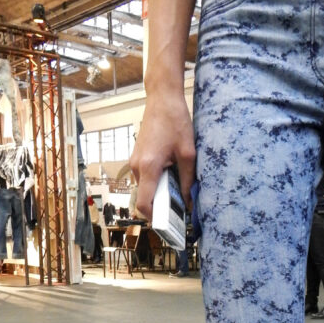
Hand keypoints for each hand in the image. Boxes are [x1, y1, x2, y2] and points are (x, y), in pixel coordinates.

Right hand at [129, 91, 195, 220]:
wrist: (162, 99)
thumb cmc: (176, 121)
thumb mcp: (188, 153)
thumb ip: (187, 180)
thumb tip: (188, 202)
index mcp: (148, 167)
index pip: (144, 204)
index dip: (155, 218)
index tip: (169, 224)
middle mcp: (136, 167)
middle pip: (145, 198)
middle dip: (162, 206)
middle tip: (181, 210)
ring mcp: (135, 161)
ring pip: (146, 188)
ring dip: (161, 193)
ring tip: (179, 190)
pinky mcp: (137, 157)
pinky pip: (146, 178)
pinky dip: (158, 182)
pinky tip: (173, 176)